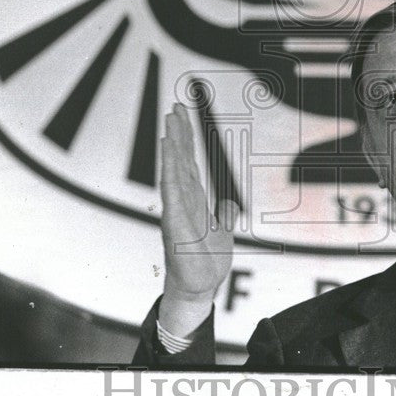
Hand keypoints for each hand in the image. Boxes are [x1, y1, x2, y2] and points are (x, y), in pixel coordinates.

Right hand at [157, 102, 238, 336]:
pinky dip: (169, 172)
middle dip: (177, 134)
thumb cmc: (205, 262)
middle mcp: (183, 201)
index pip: (189, 162)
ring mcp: (177, 210)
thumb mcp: (223, 233)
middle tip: (174, 108)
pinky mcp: (175, 224)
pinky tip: (167, 154)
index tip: (180, 116)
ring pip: (173, 172)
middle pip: (179, 161)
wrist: (200, 287)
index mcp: (194, 200)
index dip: (185, 139)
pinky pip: (171, 193)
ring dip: (171, 147)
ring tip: (168, 124)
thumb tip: (229, 204)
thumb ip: (223, 215)